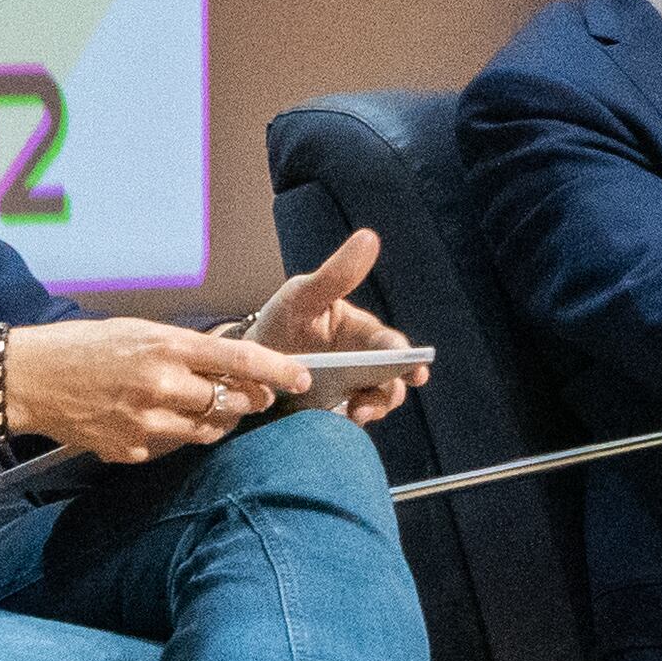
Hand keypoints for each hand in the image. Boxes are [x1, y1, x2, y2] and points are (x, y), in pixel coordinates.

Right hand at [0, 316, 323, 462]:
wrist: (26, 379)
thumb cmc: (83, 347)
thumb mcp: (139, 331)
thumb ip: (185, 348)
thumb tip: (228, 362)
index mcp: (166, 346)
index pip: (239, 359)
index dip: (277, 370)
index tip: (301, 377)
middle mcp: (160, 385)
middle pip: (230, 403)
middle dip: (248, 401)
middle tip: (251, 397)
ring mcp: (144, 422)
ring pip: (206, 431)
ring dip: (215, 421)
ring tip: (203, 408)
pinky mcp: (128, 449)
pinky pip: (168, 447)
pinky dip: (172, 436)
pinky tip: (154, 421)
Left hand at [246, 228, 416, 423]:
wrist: (247, 360)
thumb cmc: (282, 321)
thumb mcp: (302, 295)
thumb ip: (335, 275)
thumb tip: (369, 236)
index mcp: (361, 334)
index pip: (391, 346)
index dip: (407, 358)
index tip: (414, 369)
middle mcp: (362, 364)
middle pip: (392, 380)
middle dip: (390, 392)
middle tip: (372, 404)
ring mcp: (349, 391)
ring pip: (376, 402)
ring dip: (373, 410)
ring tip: (354, 415)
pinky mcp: (331, 414)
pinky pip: (349, 422)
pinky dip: (349, 424)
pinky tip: (338, 423)